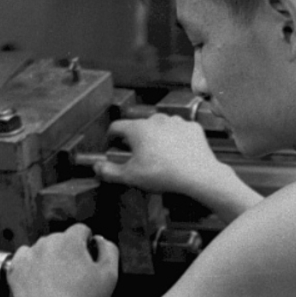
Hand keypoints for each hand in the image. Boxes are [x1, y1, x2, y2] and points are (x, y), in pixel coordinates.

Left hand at [6, 225, 118, 296]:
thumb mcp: (109, 276)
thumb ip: (109, 250)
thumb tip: (100, 240)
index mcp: (70, 241)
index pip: (81, 230)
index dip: (87, 245)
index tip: (87, 261)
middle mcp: (47, 243)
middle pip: (61, 240)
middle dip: (68, 253)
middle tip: (74, 277)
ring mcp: (29, 256)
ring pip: (42, 249)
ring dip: (49, 259)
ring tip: (57, 283)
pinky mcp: (15, 269)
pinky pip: (24, 259)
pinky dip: (31, 266)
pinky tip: (40, 281)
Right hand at [90, 114, 222, 200]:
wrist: (197, 175)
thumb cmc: (164, 174)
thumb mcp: (131, 176)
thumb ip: (110, 171)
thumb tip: (97, 168)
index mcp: (137, 129)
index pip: (117, 127)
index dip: (111, 136)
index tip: (112, 143)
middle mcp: (156, 120)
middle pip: (139, 126)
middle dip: (136, 138)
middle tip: (139, 155)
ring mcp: (176, 121)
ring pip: (161, 126)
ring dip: (157, 137)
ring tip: (160, 155)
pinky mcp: (192, 127)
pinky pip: (180, 131)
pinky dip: (177, 139)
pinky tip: (177, 152)